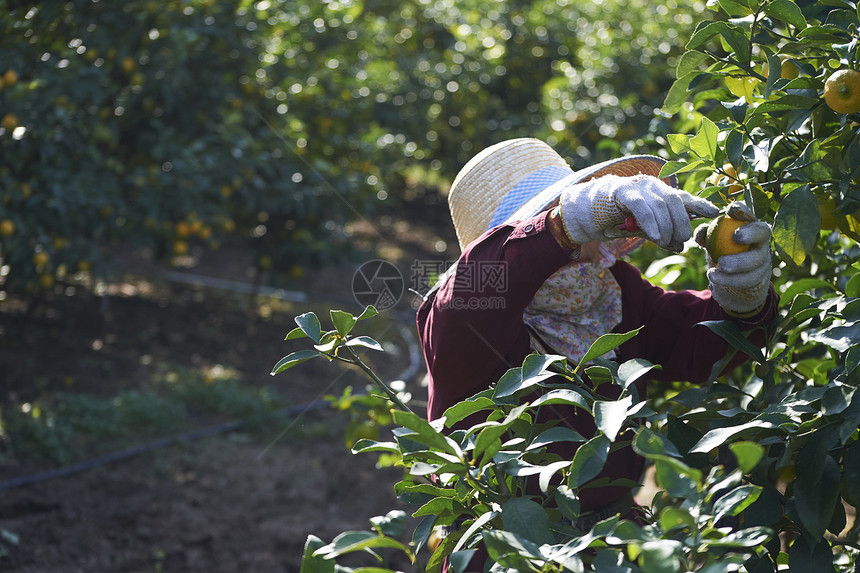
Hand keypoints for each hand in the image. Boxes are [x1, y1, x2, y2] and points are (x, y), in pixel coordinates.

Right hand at [558, 174, 718, 251]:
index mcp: (657, 191)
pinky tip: (655, 236)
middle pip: (674, 201)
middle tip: (682, 239)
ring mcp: (635, 186)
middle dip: (681, 222)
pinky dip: (651, 222)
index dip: (699, 204)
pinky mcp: (620, 191)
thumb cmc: (614, 220)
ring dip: (667, 225)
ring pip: (660, 204)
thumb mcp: (642, 229)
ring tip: (666, 240)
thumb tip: (680, 246)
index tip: (714, 213)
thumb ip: (661, 234)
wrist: (583, 213)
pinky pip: (641, 206)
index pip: (682, 196)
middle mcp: (650, 184)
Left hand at [693, 202, 771, 314]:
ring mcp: (763, 259)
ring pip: (756, 260)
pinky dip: (729, 279)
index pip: (750, 214)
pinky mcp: (759, 278)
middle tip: (735, 236)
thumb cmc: (721, 251)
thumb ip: (706, 234)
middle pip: (763, 232)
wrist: (733, 276)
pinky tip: (714, 277)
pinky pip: (747, 279)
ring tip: (719, 264)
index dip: (743, 210)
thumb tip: (701, 232)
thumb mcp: (712, 241)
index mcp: (750, 226)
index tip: (730, 210)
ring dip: (738, 262)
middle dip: (750, 232)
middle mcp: (761, 240)